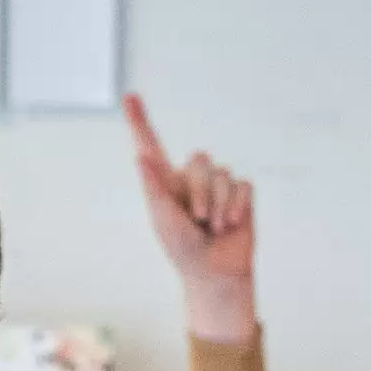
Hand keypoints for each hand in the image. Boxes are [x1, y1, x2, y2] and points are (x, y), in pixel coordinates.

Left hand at [125, 94, 254, 344]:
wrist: (214, 273)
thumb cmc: (183, 250)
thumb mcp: (164, 221)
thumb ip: (154, 189)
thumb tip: (140, 158)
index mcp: (165, 184)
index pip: (152, 146)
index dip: (140, 122)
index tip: (128, 96)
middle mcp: (190, 178)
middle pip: (200, 160)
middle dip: (200, 192)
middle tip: (197, 221)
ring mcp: (218, 184)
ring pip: (222, 173)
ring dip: (218, 204)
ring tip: (212, 228)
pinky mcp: (241, 192)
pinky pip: (242, 185)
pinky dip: (235, 207)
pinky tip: (230, 225)